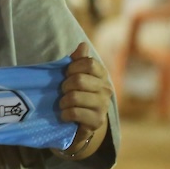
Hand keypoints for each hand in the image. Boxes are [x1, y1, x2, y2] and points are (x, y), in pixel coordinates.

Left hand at [58, 42, 112, 158]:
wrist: (79, 123)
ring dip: (63, 102)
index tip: (66, 74)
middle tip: (63, 92)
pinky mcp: (97, 121)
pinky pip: (75, 113)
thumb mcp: (73, 75)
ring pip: (75, 97)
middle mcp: (106, 89)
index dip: (72, 67)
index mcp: (101, 75)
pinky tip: (65, 115)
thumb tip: (82, 45)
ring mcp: (104, 106)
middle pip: (79, 80)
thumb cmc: (74, 93)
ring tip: (63, 104)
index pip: (89, 63)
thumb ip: (77, 60)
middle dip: (64, 86)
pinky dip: (65, 114)